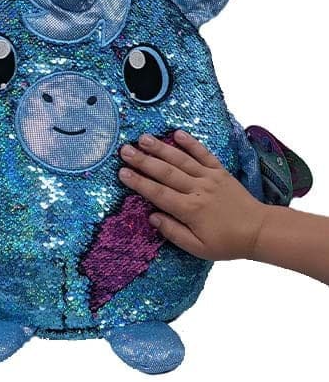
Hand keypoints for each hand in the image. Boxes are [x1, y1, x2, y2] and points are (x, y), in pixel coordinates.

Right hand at [118, 130, 267, 260]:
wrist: (258, 230)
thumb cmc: (226, 242)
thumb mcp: (198, 248)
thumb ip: (173, 232)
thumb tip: (152, 217)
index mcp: (190, 210)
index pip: (159, 194)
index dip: (139, 182)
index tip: (122, 173)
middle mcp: (198, 189)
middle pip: (165, 172)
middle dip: (143, 160)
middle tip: (124, 151)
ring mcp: (209, 177)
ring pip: (181, 160)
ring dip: (161, 148)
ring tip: (143, 138)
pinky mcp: (220, 171)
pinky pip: (203, 154)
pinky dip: (190, 143)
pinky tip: (177, 133)